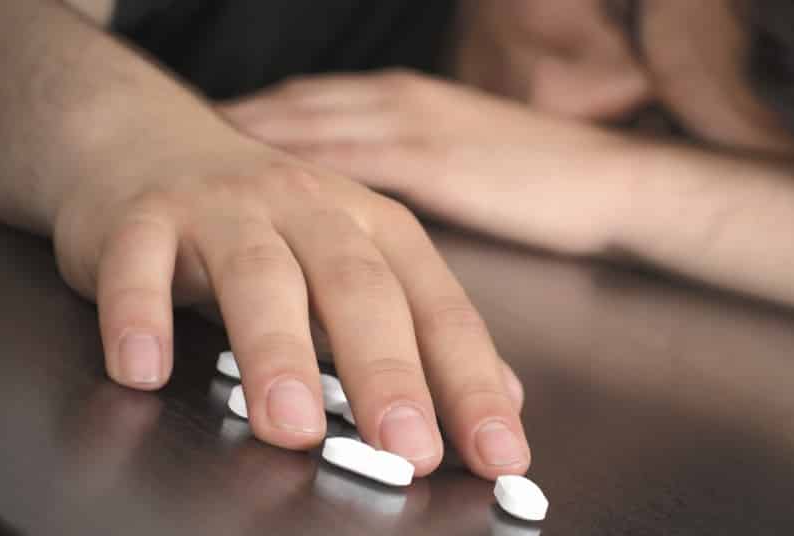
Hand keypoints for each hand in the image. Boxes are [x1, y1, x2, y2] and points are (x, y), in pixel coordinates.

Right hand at [52, 133, 528, 478]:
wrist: (158, 142)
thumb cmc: (275, 222)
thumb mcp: (362, 260)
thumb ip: (426, 329)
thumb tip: (504, 398)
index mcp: (376, 228)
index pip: (436, 309)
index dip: (471, 381)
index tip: (500, 454)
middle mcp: (312, 209)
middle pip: (357, 288)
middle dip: (387, 371)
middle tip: (408, 448)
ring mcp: (227, 208)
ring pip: (258, 275)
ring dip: (276, 351)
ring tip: (291, 427)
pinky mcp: (145, 215)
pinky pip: (141, 264)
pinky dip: (142, 315)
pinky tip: (147, 372)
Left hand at [218, 70, 637, 255]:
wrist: (612, 181)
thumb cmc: (550, 182)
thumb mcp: (474, 165)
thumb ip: (422, 169)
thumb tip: (375, 197)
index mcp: (414, 104)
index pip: (320, 104)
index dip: (265, 116)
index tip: (215, 131)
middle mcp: (403, 104)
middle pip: (301, 107)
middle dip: (241, 122)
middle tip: (180, 136)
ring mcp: (415, 128)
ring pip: (312, 125)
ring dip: (254, 140)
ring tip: (197, 157)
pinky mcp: (432, 163)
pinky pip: (347, 162)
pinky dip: (298, 167)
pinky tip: (260, 183)